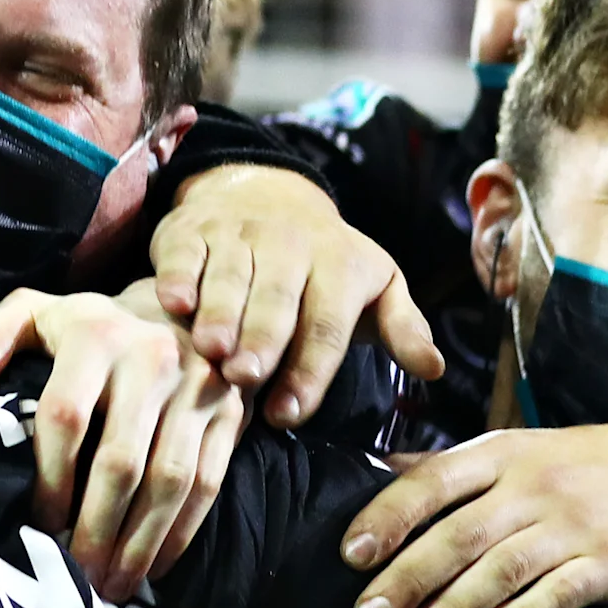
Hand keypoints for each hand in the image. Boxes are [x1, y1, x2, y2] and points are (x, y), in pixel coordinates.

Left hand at [0, 286, 245, 600]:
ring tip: (114, 587)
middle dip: (96, 528)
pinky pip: (208, 481)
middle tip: (77, 577)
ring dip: (141, 542)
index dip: (52, 478)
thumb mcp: (36, 312)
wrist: (179, 307)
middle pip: (122, 460)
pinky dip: (183, 531)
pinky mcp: (229, 412)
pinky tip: (155, 565)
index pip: (66, 417)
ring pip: (171, 479)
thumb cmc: (90, 327)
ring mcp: (198, 387)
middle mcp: (151, 358)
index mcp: (95, 335)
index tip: (39, 524)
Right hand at [150, 167, 440, 428]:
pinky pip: (185, 253)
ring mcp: (238, 233)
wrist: (266, 193)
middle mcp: (290, 243)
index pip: (327, 321)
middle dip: (262, 339)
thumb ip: (402, 328)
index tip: (289, 414)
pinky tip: (173, 305)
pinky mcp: (194, 229)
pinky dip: (177, 277)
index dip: (310, 368)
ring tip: (211, 352)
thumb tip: (433, 369)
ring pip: (229, 275)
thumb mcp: (375, 285)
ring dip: (219, 314)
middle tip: (247, 379)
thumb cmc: (324, 262)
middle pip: (278, 298)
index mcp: (339, 263)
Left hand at [339, 420, 607, 607]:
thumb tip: (379, 469)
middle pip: (458, 534)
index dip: (388, 517)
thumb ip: (454, 467)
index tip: (352, 555)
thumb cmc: (589, 465)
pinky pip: (554, 595)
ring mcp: (574, 526)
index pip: (431, 482)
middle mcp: (533, 486)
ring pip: (500, 569)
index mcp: (502, 454)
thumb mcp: (522, 448)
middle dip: (407, 578)